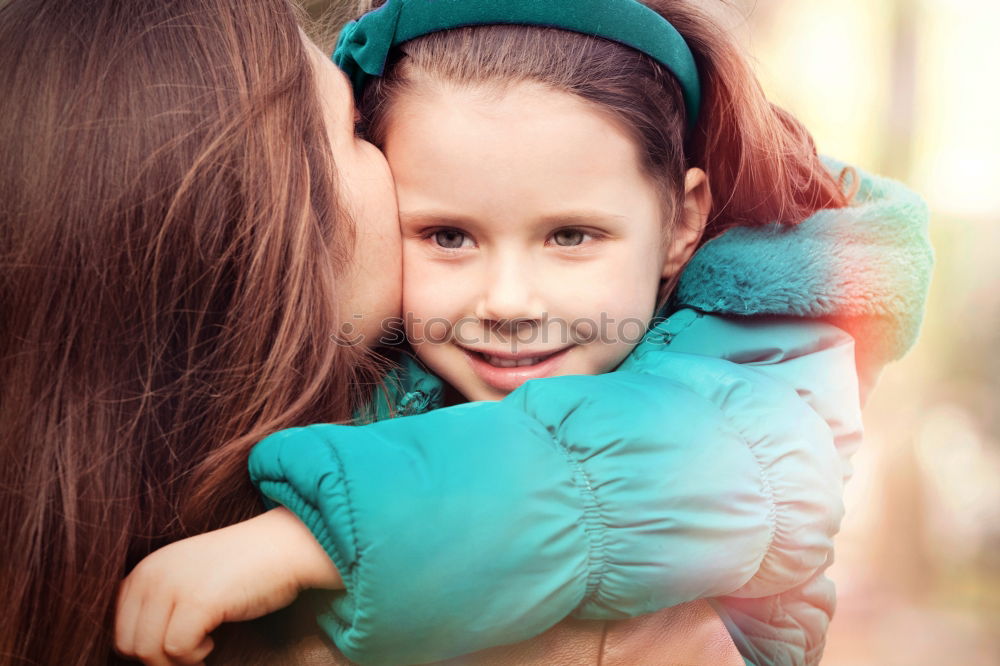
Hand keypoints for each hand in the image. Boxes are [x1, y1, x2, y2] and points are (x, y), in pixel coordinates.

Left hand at [114, 507, 340, 665]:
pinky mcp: (198, 600)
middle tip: (190, 652)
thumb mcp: (188, 576)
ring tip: (202, 646)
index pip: (117, 627)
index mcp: (146, 568)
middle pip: (128, 644)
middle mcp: (152, 573)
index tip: (173, 646)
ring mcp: (174, 586)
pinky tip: (213, 640)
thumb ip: (158, 601)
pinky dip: (195, 656)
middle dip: (158, 660)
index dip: (144, 646)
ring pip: (148, 652)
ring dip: (177, 661)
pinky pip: (177, 650)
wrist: (285, 546)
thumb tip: (136, 649)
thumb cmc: (243, 567)